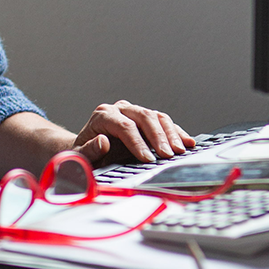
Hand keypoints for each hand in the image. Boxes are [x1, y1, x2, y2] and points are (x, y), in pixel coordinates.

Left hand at [73, 100, 195, 163]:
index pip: (124, 126)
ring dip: (170, 134)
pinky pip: (164, 122)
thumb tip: (103, 142)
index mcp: (103, 115)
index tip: (147, 159)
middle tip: (167, 156)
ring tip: (179, 151)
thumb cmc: (84, 153)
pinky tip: (187, 143)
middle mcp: (119, 109)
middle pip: (143, 117)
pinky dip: (177, 132)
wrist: (87, 148)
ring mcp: (134, 112)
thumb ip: (90, 150)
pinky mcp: (146, 118)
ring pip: (156, 117)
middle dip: (158, 137)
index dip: (137, 142)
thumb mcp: (81, 155)